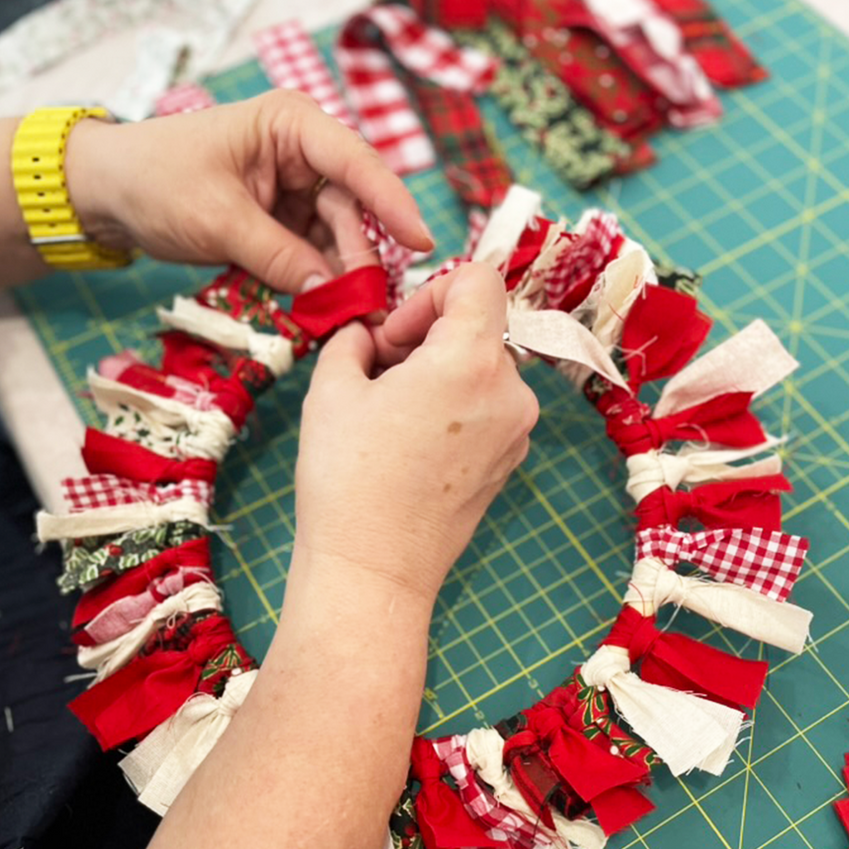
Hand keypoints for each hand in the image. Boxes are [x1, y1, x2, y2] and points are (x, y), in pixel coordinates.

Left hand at [65, 91, 433, 292]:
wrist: (108, 193)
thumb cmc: (155, 180)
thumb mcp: (217, 219)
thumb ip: (277, 255)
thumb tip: (330, 292)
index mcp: (291, 125)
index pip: (356, 162)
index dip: (393, 202)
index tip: (422, 242)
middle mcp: (303, 153)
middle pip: (352, 209)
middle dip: (360, 257)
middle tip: (369, 307)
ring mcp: (294, 190)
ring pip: (337, 239)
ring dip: (340, 278)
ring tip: (348, 316)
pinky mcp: (282, 223)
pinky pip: (313, 255)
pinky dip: (317, 283)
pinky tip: (324, 310)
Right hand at [293, 263, 539, 604]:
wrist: (373, 569)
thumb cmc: (348, 479)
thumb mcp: (332, 389)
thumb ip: (353, 340)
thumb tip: (366, 335)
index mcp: (473, 360)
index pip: (478, 279)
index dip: (429, 293)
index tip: (394, 336)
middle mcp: (511, 392)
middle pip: (478, 328)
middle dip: (426, 339)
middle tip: (377, 376)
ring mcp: (516, 432)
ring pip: (480, 370)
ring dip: (437, 375)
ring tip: (388, 415)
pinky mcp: (509, 463)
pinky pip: (485, 411)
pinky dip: (453, 410)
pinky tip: (409, 445)